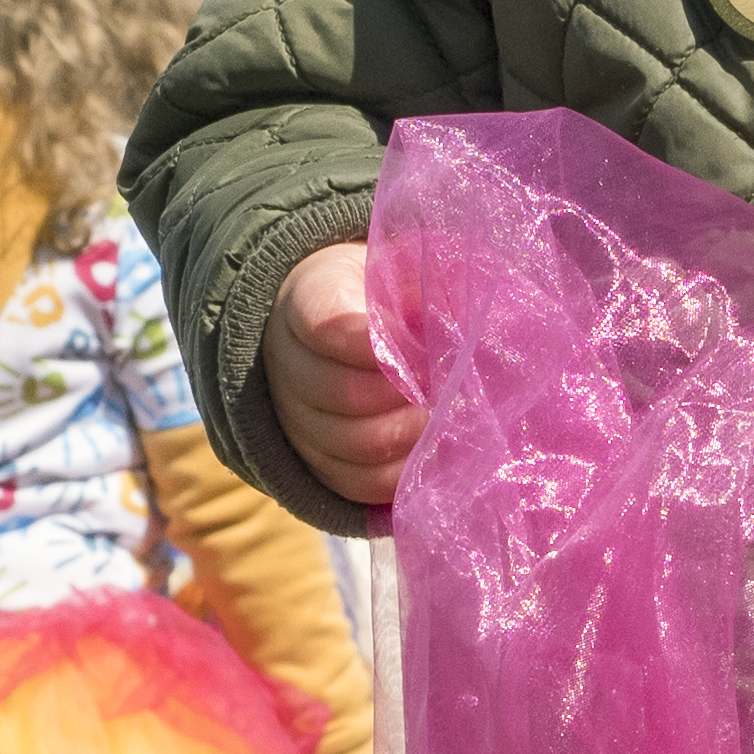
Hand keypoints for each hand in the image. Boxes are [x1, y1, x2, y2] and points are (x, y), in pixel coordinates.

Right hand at [265, 245, 430, 515]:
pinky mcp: (318, 462)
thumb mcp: (411, 270)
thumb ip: (433, 287)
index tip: (423, 346)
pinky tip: (434, 460)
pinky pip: (355, 482)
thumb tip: (463, 327)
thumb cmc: (395, 294)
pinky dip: (400, 477)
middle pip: (340, 392)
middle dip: (405, 394)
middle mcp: (290, 360)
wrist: (352, 328)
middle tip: (452, 391)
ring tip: (451, 423)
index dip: (373, 341)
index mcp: (314, 296)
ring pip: (350, 443)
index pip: (327, 321)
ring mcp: (297, 417)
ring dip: (409, 436)